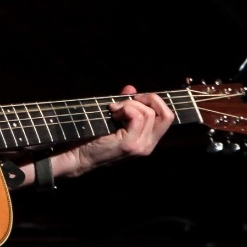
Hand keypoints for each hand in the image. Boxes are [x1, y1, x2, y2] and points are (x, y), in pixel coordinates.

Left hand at [55, 85, 173, 177]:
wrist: (79, 157)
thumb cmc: (94, 138)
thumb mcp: (115, 118)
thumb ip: (126, 104)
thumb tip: (130, 88)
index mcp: (148, 140)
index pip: (167, 117)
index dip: (155, 102)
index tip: (136, 98)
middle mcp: (148, 145)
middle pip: (167, 115)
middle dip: (150, 99)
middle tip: (130, 99)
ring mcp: (141, 146)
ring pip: (149, 113)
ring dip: (130, 104)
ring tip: (115, 110)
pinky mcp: (130, 144)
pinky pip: (137, 117)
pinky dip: (125, 108)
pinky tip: (113, 113)